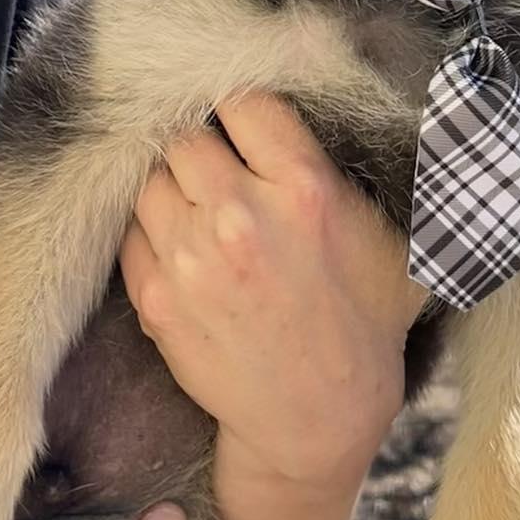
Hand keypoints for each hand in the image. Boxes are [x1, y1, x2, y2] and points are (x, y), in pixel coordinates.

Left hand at [120, 95, 419, 484]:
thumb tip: (366, 115)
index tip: (245, 123)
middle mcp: (239, 216)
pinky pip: (130, 232)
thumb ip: (361, 170)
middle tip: (220, 166)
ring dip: (171, 187)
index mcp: (302, 189)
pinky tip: (182, 245)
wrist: (316, 419)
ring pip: (150, 179)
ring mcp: (189, 259)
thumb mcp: (389, 239)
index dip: (241, 108)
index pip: (242, 100)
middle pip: (185, 135)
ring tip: (199, 207)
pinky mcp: (155, 298)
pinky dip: (151, 231)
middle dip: (202, 146)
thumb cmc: (362, 321)